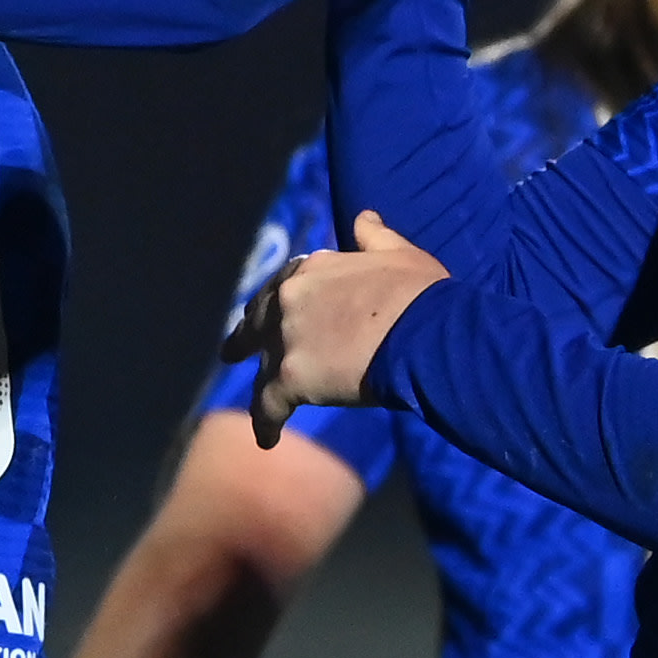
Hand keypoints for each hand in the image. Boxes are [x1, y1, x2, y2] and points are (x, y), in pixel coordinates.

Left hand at [237, 206, 450, 441]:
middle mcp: (289, 301)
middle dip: (246, 337)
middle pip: (258, 321)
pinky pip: (268, 406)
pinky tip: (268, 439)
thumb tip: (363, 218)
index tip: (272, 309)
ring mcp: (286, 341)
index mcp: (313, 270)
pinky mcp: (290, 380)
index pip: (285, 284)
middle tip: (233, 352)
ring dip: (259, 385)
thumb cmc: (419, 293)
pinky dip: (266, 423)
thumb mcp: (399, 253)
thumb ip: (375, 237)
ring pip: (262, 367)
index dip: (277, 299)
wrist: (425, 332)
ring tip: (257, 405)